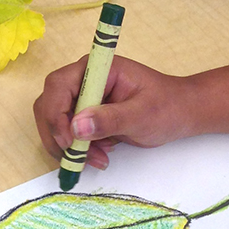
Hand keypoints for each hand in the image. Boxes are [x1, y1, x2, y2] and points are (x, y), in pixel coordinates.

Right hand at [33, 56, 195, 169]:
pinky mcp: (85, 116)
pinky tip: (99, 156)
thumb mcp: (141, 114)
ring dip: (68, 146)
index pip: (58, 86)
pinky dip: (77, 150)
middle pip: (48, 104)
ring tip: (97, 159)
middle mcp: (83, 80)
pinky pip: (67, 134)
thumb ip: (110, 119)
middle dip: (58, 134)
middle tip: (77, 156)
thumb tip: (76, 128)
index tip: (70, 141)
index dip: (56, 114)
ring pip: (55, 123)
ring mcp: (83, 98)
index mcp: (96, 69)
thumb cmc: (167, 106)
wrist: (179, 114)